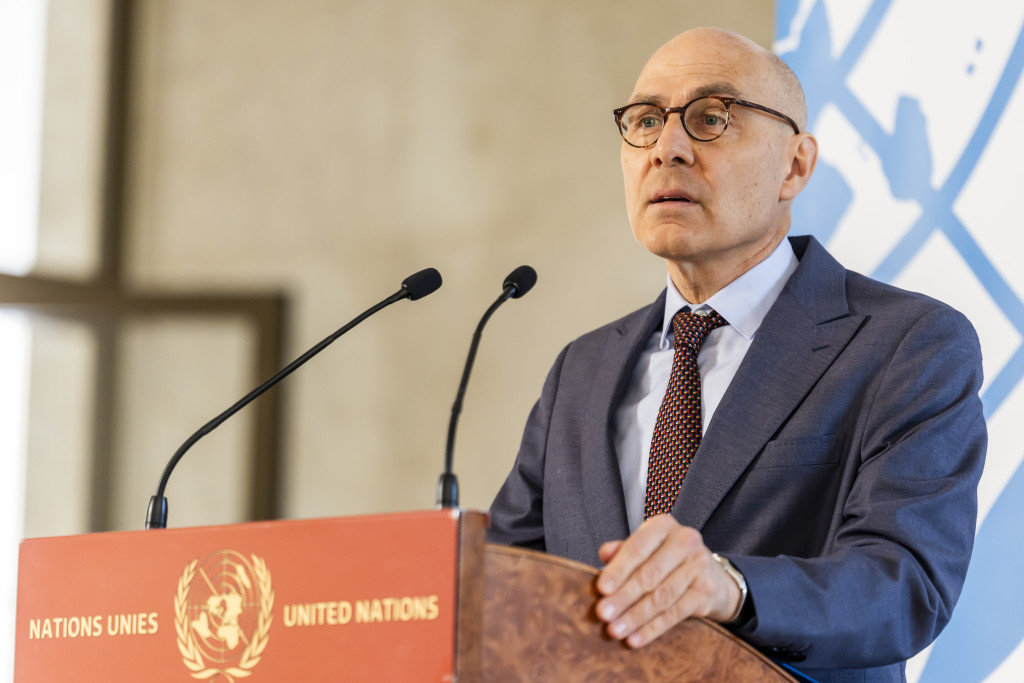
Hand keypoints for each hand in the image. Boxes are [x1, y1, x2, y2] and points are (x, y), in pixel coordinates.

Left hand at [594, 514, 740, 647]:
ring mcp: (699, 566)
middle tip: (603, 614)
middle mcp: (685, 540)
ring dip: (635, 616)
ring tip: (615, 630)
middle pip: (649, 574)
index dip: (618, 570)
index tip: (601, 589)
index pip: (636, 548)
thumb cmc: (667, 560)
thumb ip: (623, 550)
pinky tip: (636, 639)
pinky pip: (675, 613)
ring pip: (661, 597)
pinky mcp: (706, 591)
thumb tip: (604, 554)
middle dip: (623, 597)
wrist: (712, 576)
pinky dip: (653, 628)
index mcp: (663, 525)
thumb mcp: (646, 549)